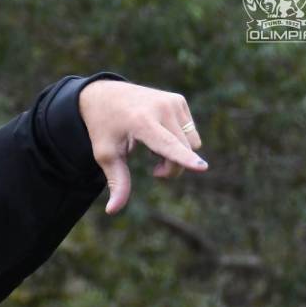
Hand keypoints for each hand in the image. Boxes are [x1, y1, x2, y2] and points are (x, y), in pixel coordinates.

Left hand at [78, 80, 207, 213]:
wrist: (103, 96)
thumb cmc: (103, 129)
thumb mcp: (105, 155)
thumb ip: (117, 182)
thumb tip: (112, 211)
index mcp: (141, 122)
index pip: (167, 145)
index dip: (184, 159)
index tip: (203, 168)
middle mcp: (160, 108)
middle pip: (183, 152)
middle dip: (172, 168)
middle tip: (154, 171)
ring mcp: (172, 102)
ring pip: (192, 144)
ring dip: (177, 154)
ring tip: (152, 147)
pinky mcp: (179, 100)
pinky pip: (191, 133)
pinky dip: (178, 140)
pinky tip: (158, 133)